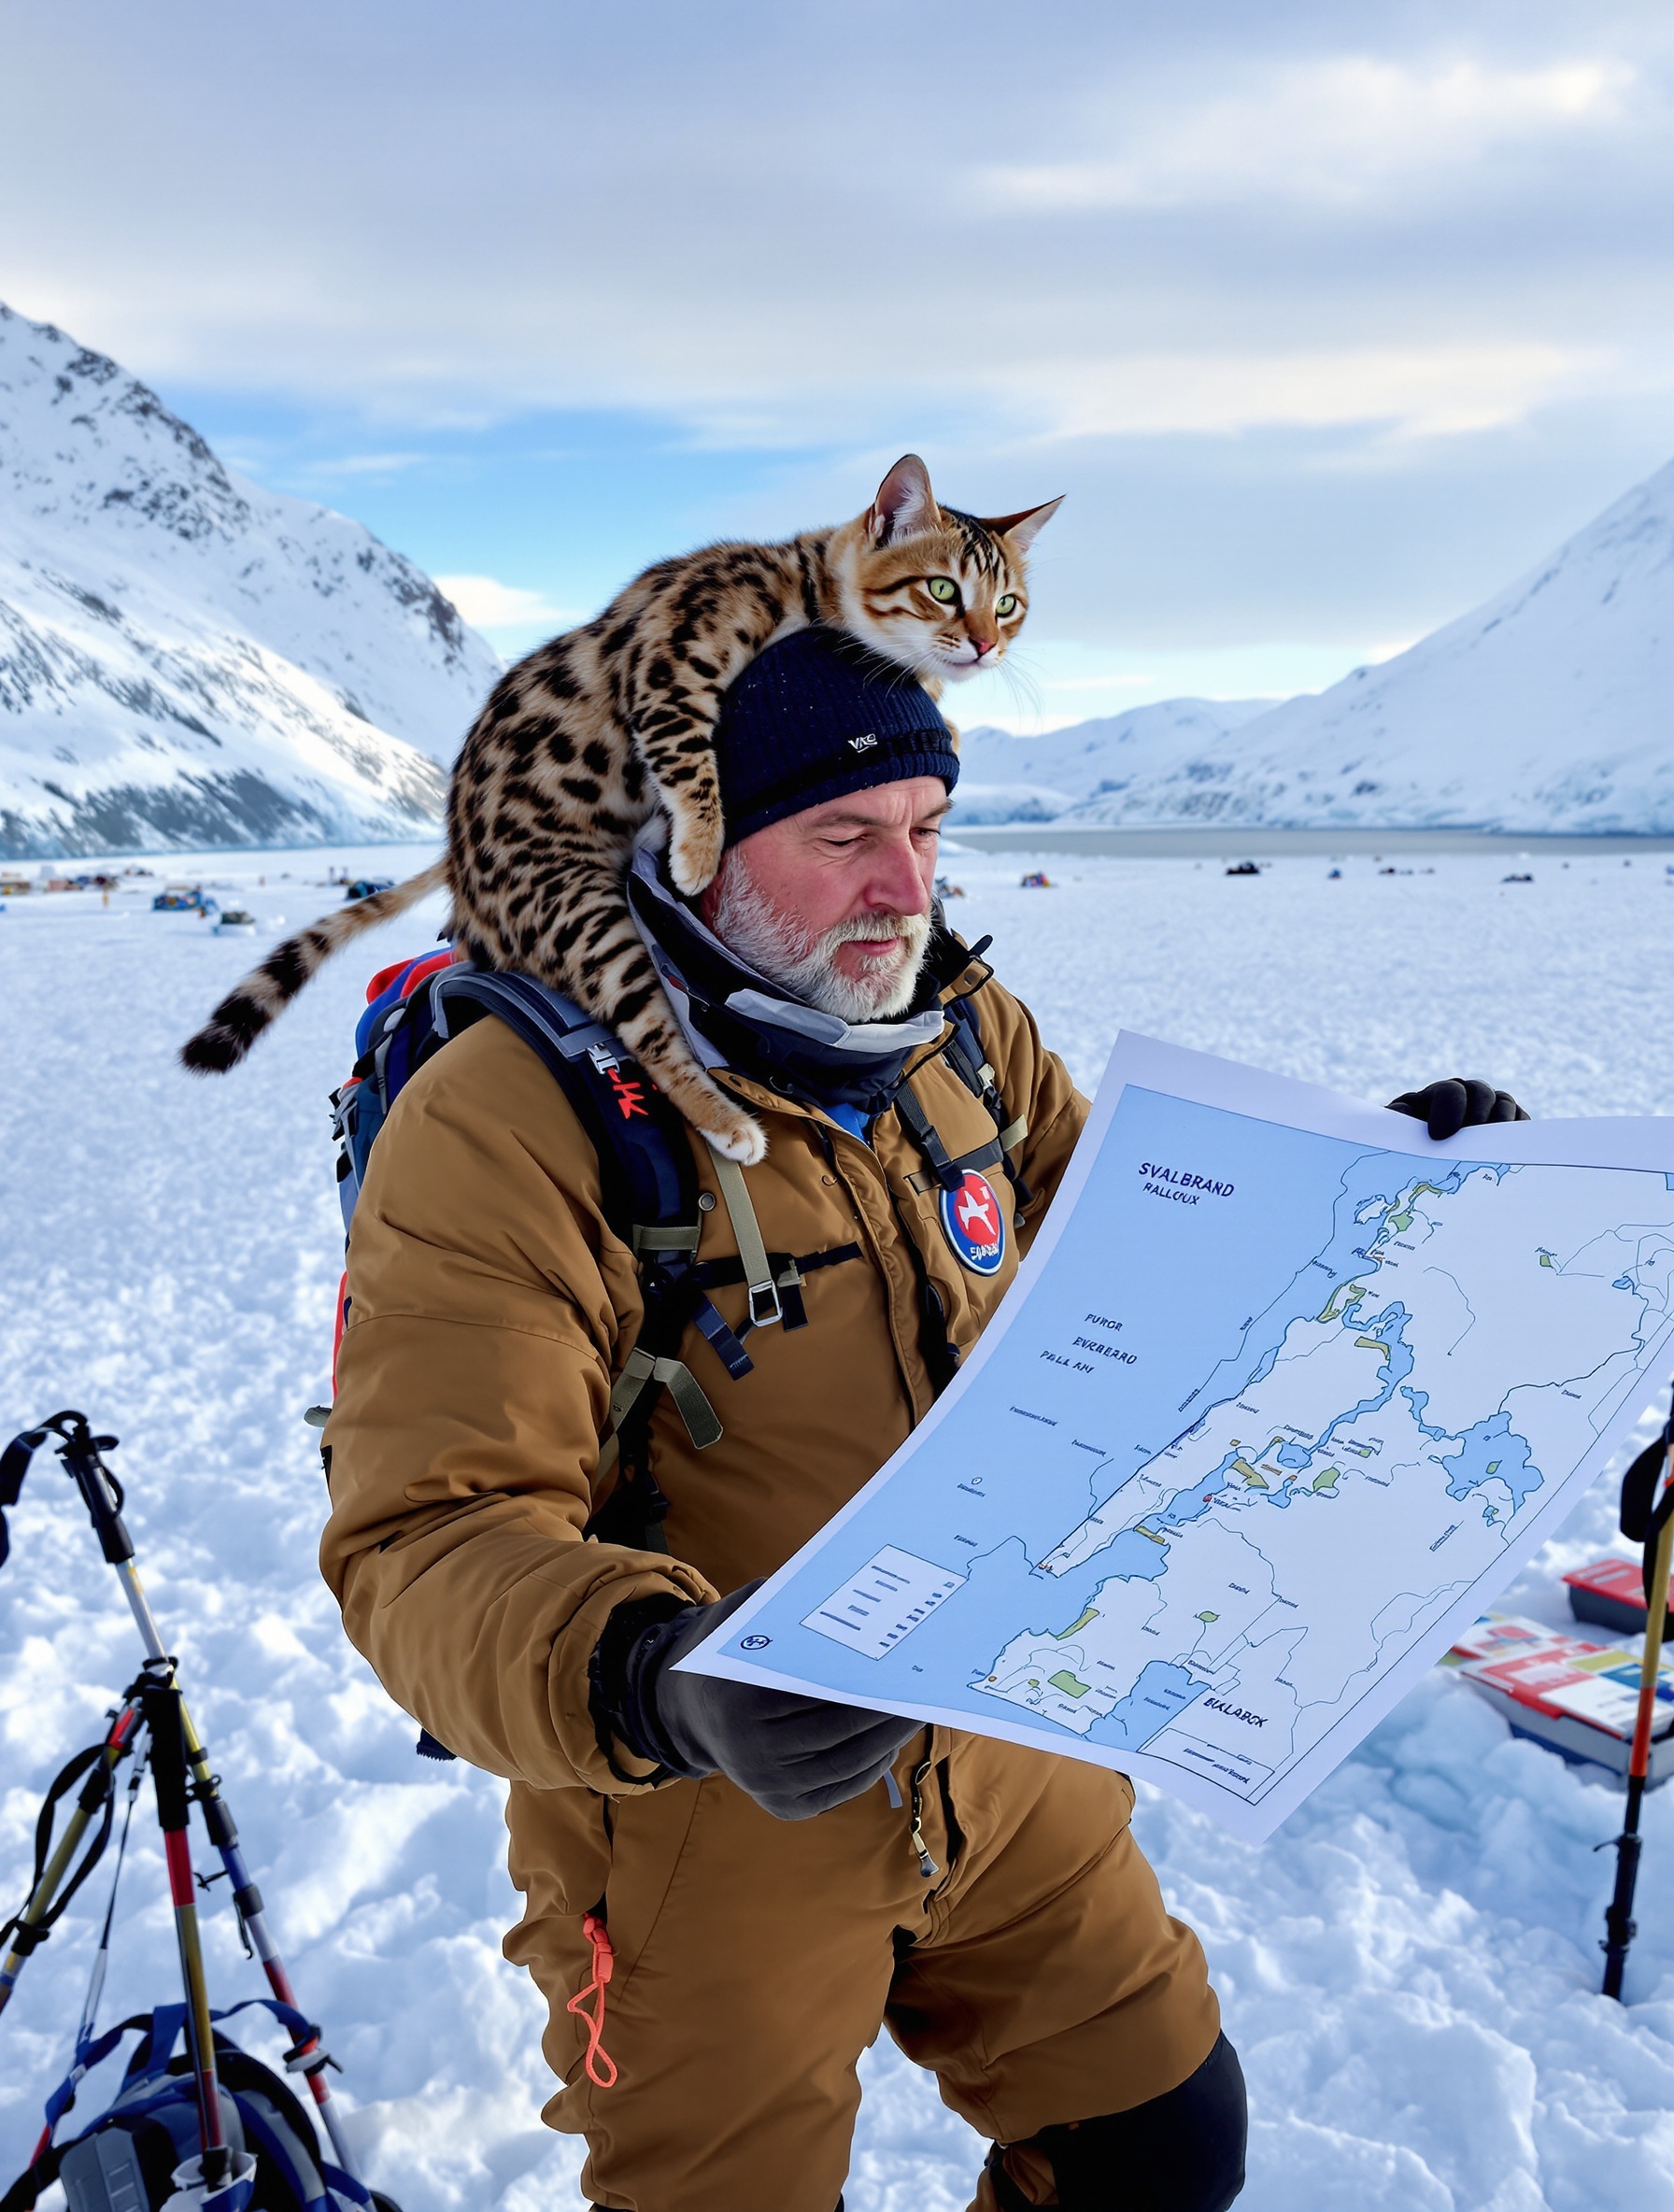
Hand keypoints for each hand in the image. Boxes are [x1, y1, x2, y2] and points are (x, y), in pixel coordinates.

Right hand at [592, 1584, 920, 1821]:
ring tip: (916, 1712)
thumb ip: (780, 1606)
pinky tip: (890, 1740)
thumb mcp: (738, 1617)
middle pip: (838, 1732)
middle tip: (922, 1690)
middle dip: (886, 1713)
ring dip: (888, 1740)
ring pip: (846, 1765)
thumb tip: (841, 1594)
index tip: (898, 1665)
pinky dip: (871, 1765)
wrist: (683, 1711)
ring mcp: (767, 1787)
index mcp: (739, 1702)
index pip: (816, 1693)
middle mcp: (752, 1753)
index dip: (862, 1681)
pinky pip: (840, 1787)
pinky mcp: (784, 1807)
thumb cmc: (724, 1653)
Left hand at [1386, 1077, 1529, 1140]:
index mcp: (1437, 1095)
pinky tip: (1512, 1148)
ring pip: (1503, 1101)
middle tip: (1472, 1137)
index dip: (1449, 1109)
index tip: (1439, 1136)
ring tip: (1495, 1144)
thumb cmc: (1407, 1146)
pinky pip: (1519, 1118)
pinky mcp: (1506, 1122)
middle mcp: (1466, 1095)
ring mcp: (1488, 1106)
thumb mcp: (1395, 1133)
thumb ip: (1397, 1121)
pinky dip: (1518, 1128)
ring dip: (1502, 1120)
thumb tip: (1406, 1112)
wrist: (1420, 1162)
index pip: (1449, 1092)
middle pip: (1480, 1091)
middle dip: (1478, 1112)